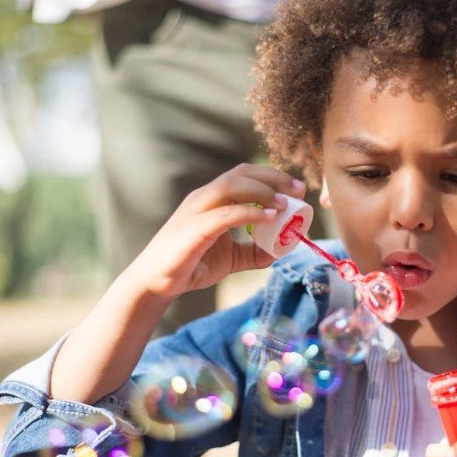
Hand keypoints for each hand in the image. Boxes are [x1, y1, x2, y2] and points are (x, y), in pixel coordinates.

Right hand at [122, 163, 305, 299]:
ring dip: (262, 191)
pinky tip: (269, 219)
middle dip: (273, 177)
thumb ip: (253, 253)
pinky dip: (249, 212)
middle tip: (299, 190)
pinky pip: (225, 213)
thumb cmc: (190, 265)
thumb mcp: (230, 259)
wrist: (157, 283)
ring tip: (285, 204)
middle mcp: (204, 198)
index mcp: (213, 199)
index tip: (298, 189)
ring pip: (231, 185)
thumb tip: (279, 253)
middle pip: (241, 173)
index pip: (244, 175)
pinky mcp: (194, 228)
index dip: (272, 177)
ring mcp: (197, 210)